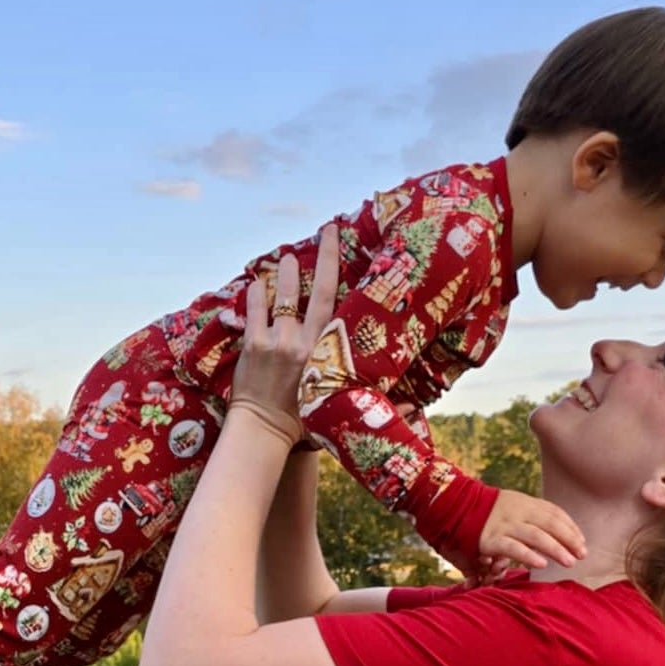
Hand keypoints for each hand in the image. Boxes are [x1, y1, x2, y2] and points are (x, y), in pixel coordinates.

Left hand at [230, 225, 339, 445]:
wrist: (264, 432)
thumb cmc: (302, 421)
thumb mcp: (336, 399)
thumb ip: (357, 385)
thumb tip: (412, 404)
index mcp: (326, 350)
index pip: (332, 297)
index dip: (332, 262)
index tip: (333, 233)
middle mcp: (303, 340)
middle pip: (311, 288)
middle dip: (317, 257)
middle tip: (320, 234)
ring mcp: (276, 340)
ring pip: (281, 294)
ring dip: (282, 273)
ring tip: (285, 260)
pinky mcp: (253, 345)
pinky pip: (254, 308)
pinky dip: (255, 294)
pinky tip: (256, 285)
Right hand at [479, 488, 585, 569]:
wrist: (455, 508)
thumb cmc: (488, 513)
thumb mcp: (513, 507)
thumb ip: (532, 517)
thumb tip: (557, 534)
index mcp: (525, 503)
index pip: (554, 513)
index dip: (570, 527)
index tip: (582, 542)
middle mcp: (518, 512)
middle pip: (550, 523)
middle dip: (569, 539)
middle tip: (582, 554)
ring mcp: (504, 525)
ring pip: (536, 535)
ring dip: (555, 549)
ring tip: (570, 562)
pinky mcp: (490, 539)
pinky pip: (513, 548)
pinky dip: (528, 555)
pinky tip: (542, 564)